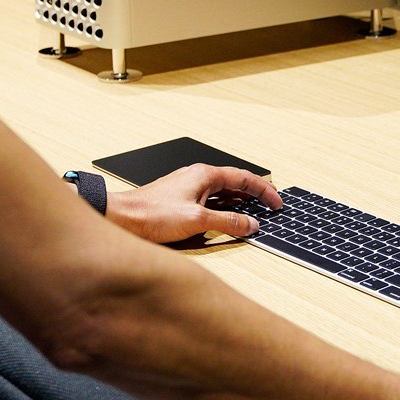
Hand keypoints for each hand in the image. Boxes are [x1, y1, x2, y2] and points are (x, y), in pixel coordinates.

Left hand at [106, 163, 281, 243]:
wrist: (122, 218)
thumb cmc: (151, 215)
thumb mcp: (196, 221)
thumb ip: (227, 223)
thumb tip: (250, 224)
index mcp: (204, 175)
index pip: (244, 178)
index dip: (264, 190)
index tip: (277, 202)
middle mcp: (197, 177)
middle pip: (234, 182)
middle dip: (255, 194)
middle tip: (271, 205)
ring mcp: (188, 188)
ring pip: (222, 192)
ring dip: (240, 202)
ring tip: (255, 212)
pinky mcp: (181, 200)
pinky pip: (210, 200)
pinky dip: (224, 208)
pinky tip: (227, 218)